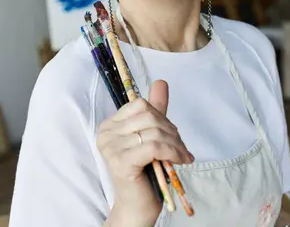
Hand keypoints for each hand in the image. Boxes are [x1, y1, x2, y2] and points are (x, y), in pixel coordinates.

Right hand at [97, 80, 193, 226]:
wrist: (137, 207)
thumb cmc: (144, 174)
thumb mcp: (151, 137)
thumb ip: (155, 110)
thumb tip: (161, 82)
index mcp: (109, 125)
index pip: (140, 105)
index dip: (161, 116)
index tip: (172, 135)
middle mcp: (106, 134)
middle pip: (148, 116)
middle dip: (171, 131)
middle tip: (181, 147)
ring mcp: (111, 148)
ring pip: (154, 132)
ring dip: (176, 144)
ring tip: (183, 156)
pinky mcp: (121, 162)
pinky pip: (154, 147)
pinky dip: (173, 152)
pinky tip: (181, 161)